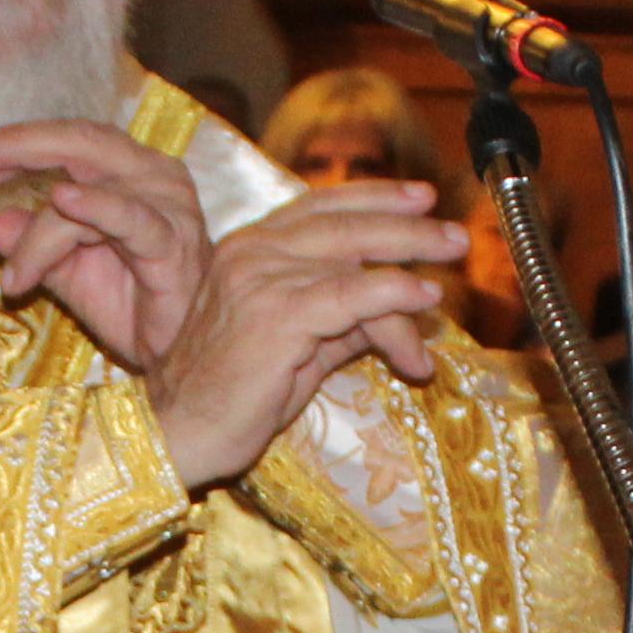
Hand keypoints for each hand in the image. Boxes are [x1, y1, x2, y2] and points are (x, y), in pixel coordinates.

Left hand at [0, 118, 219, 366]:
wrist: (178, 358)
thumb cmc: (133, 307)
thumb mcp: (69, 273)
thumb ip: (35, 246)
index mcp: (131, 172)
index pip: (72, 142)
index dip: (21, 143)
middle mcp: (154, 176)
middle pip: (83, 141)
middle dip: (23, 144)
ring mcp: (168, 207)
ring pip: (91, 189)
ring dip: (42, 228)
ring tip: (11, 270)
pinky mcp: (174, 244)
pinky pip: (131, 218)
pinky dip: (97, 205)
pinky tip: (64, 198)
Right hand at [134, 190, 465, 492]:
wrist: (178, 434)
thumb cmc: (232, 398)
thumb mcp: (296, 346)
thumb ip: (341, 319)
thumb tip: (395, 312)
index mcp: (248, 249)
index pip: (320, 208)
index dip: (374, 199)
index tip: (420, 199)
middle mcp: (252, 253)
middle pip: (344, 224)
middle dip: (406, 226)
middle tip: (454, 236)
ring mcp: (261, 280)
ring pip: (353, 257)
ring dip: (409, 269)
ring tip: (448, 278)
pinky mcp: (276, 316)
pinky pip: (351, 295)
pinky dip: (393, 296)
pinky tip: (422, 300)